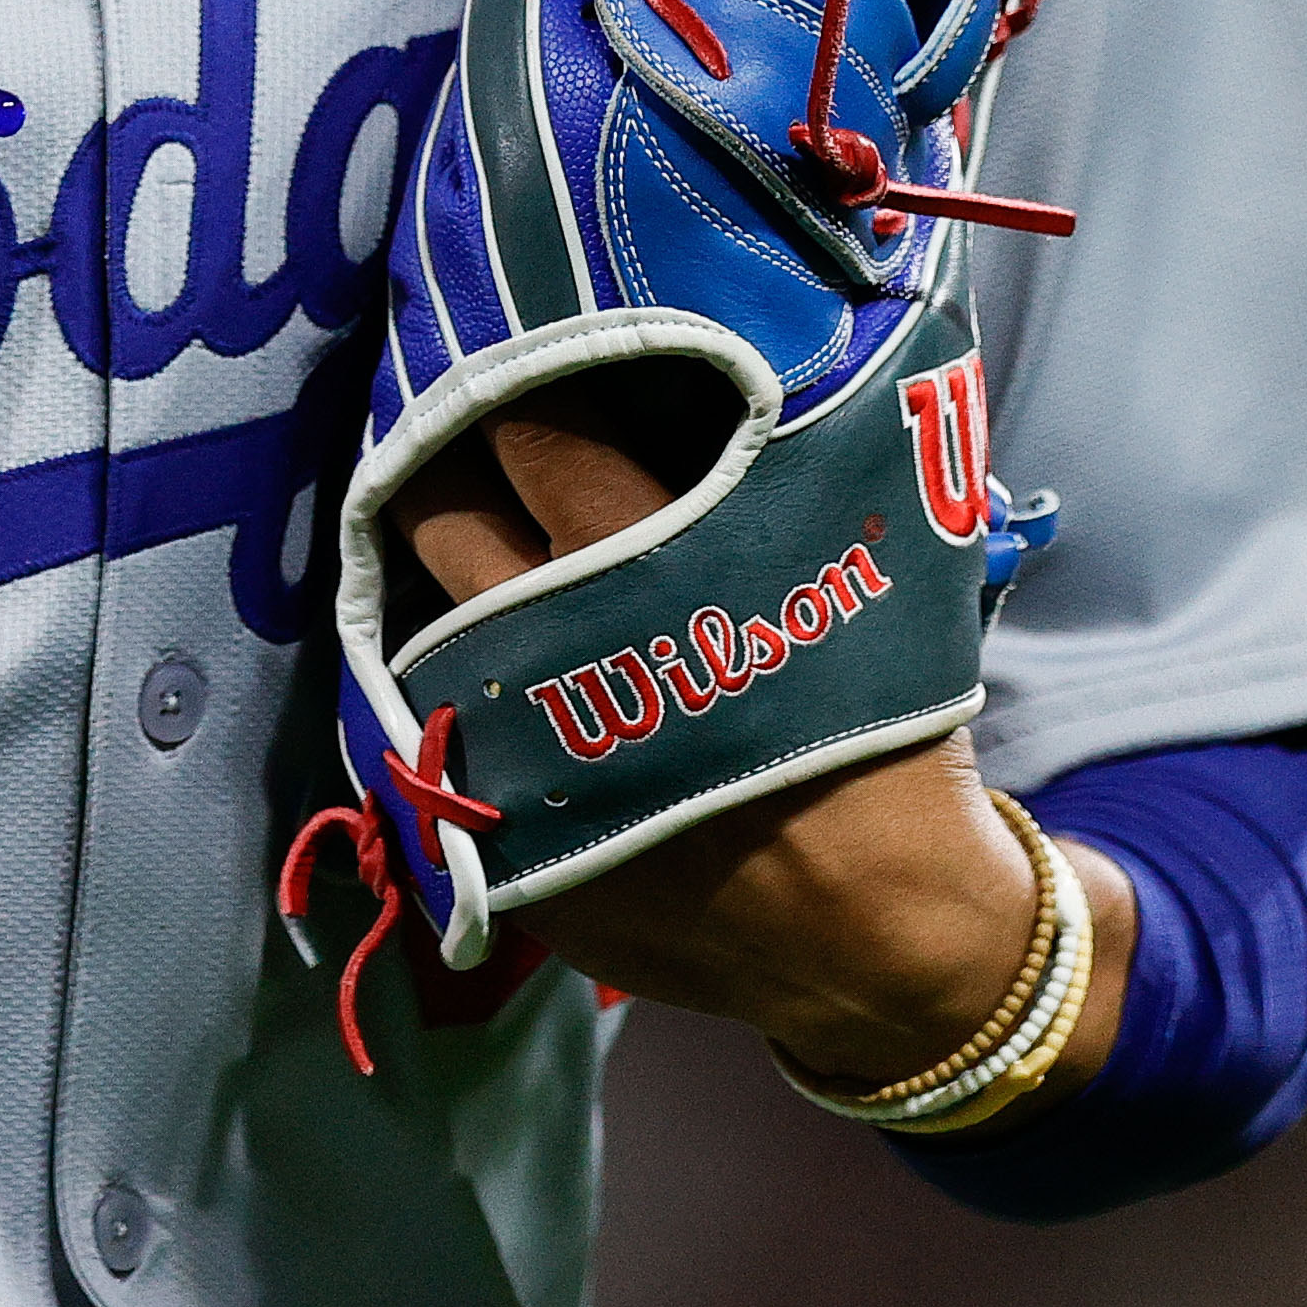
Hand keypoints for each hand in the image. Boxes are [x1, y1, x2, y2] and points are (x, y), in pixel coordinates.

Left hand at [396, 377, 1130, 1099]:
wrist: (885, 941)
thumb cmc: (882, 748)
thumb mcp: (858, 592)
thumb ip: (772, 500)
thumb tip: (713, 400)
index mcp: (652, 580)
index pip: (541, 438)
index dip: (517, 391)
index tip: (509, 365)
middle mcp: (557, 662)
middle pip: (445, 524)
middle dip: (441, 471)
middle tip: (452, 445)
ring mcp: (514, 763)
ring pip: (421, 636)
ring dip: (435, 591)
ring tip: (453, 558)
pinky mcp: (501, 852)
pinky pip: (438, 750)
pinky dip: (457, 707)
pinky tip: (487, 685)